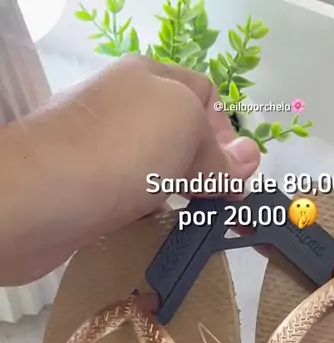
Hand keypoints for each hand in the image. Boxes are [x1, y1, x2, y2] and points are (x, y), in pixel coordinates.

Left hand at [0, 55, 259, 284]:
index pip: (206, 96)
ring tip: (197, 224)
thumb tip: (249, 161)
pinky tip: (159, 230)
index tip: (235, 177)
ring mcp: (105, 153)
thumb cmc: (121, 150)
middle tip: (223, 207)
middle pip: (183, 138)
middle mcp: (126, 109)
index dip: (228, 134)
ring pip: (159, 172)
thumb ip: (219, 150)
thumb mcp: (186, 129)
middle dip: (208, 170)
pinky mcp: (90, 192)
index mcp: (150, 78)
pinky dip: (151, 215)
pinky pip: (133, 201)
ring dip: (182, 197)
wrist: (40, 197)